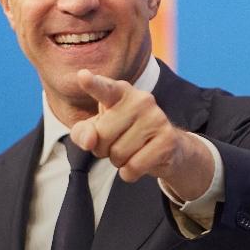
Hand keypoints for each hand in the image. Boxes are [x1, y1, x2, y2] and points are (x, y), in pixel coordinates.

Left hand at [69, 69, 213, 199]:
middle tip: (117, 143)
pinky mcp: (167, 139)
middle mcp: (140, 99)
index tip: (82, 76)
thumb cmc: (123, 134)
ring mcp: (156, 118)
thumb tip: (90, 141)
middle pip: (102, 136)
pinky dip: (130, 173)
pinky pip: (133, 167)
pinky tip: (139, 163)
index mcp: (120, 92)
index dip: (93, 84)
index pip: (104, 88)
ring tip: (131, 151)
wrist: (166, 147)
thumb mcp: (98, 130)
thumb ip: (83, 132)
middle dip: (103, 149)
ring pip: (118, 154)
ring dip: (118, 162)